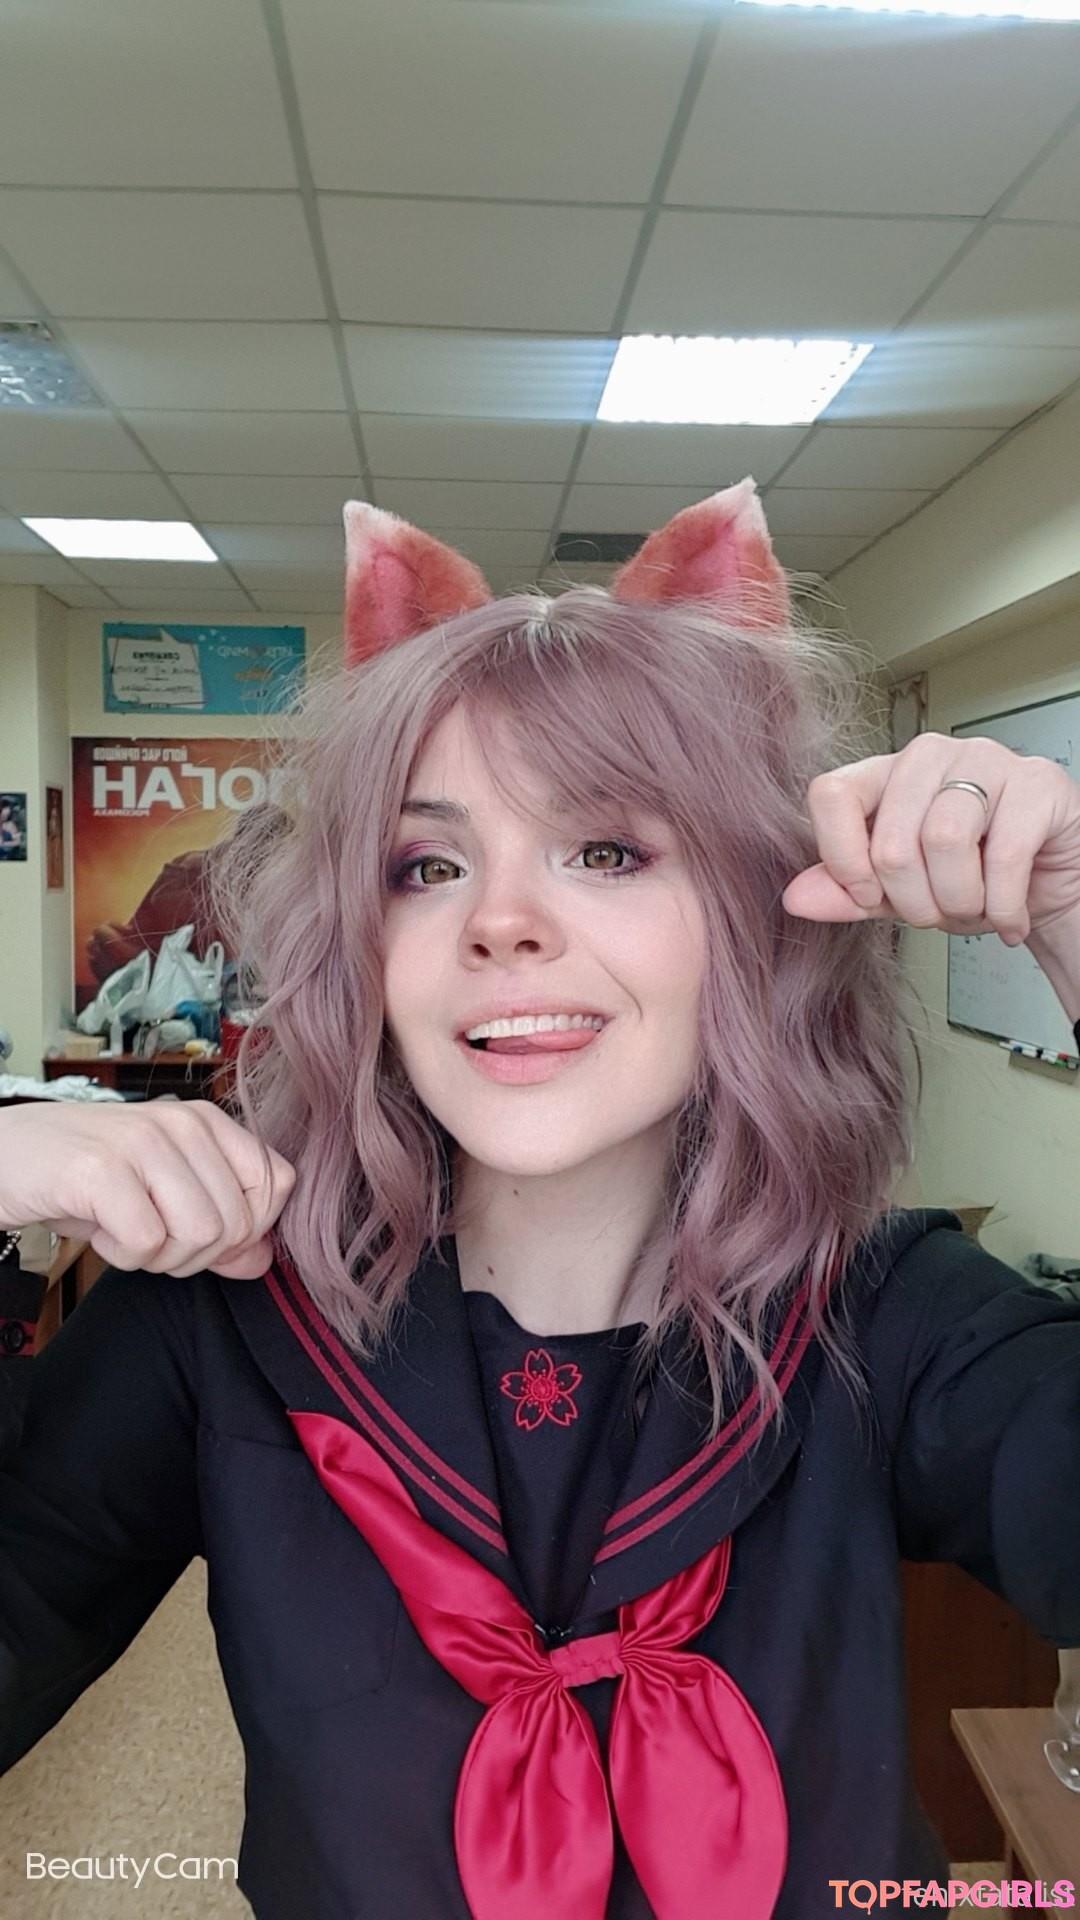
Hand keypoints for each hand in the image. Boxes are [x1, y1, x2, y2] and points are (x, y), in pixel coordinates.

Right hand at [0, 1100, 294, 1278]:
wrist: (3, 1159)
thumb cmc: (85, 1180)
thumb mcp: (159, 1199)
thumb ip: (217, 1229)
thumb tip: (261, 1261)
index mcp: (206, 1122)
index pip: (277, 1184)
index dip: (246, 1230)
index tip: (196, 1234)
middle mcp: (182, 1122)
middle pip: (236, 1223)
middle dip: (193, 1255)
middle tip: (146, 1238)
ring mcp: (143, 1142)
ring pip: (199, 1234)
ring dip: (157, 1256)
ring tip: (121, 1230)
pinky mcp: (102, 1169)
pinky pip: (146, 1242)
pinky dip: (121, 1255)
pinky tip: (98, 1229)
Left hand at [781, 732, 1079, 946]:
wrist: (1050, 888)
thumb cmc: (973, 879)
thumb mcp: (899, 895)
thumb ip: (847, 893)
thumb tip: (794, 898)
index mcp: (885, 774)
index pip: (831, 794)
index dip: (842, 858)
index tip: (868, 896)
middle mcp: (930, 756)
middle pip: (891, 839)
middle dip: (915, 903)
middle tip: (940, 913)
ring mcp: (986, 759)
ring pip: (945, 841)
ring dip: (961, 903)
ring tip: (977, 910)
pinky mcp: (1037, 782)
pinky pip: (1004, 854)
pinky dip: (1004, 906)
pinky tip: (1010, 918)